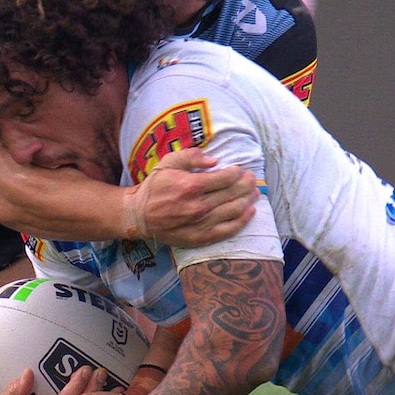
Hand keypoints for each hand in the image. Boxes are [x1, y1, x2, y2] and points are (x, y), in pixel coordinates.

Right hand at [130, 148, 258, 246]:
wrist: (140, 216)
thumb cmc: (155, 187)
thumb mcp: (168, 163)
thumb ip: (192, 156)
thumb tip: (214, 160)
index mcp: (191, 185)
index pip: (226, 178)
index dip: (237, 173)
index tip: (239, 170)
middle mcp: (199, 206)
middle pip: (233, 193)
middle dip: (247, 184)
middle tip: (252, 179)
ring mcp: (202, 223)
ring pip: (235, 210)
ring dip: (248, 200)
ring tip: (254, 192)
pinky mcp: (202, 237)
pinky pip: (229, 230)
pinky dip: (243, 220)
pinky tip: (250, 212)